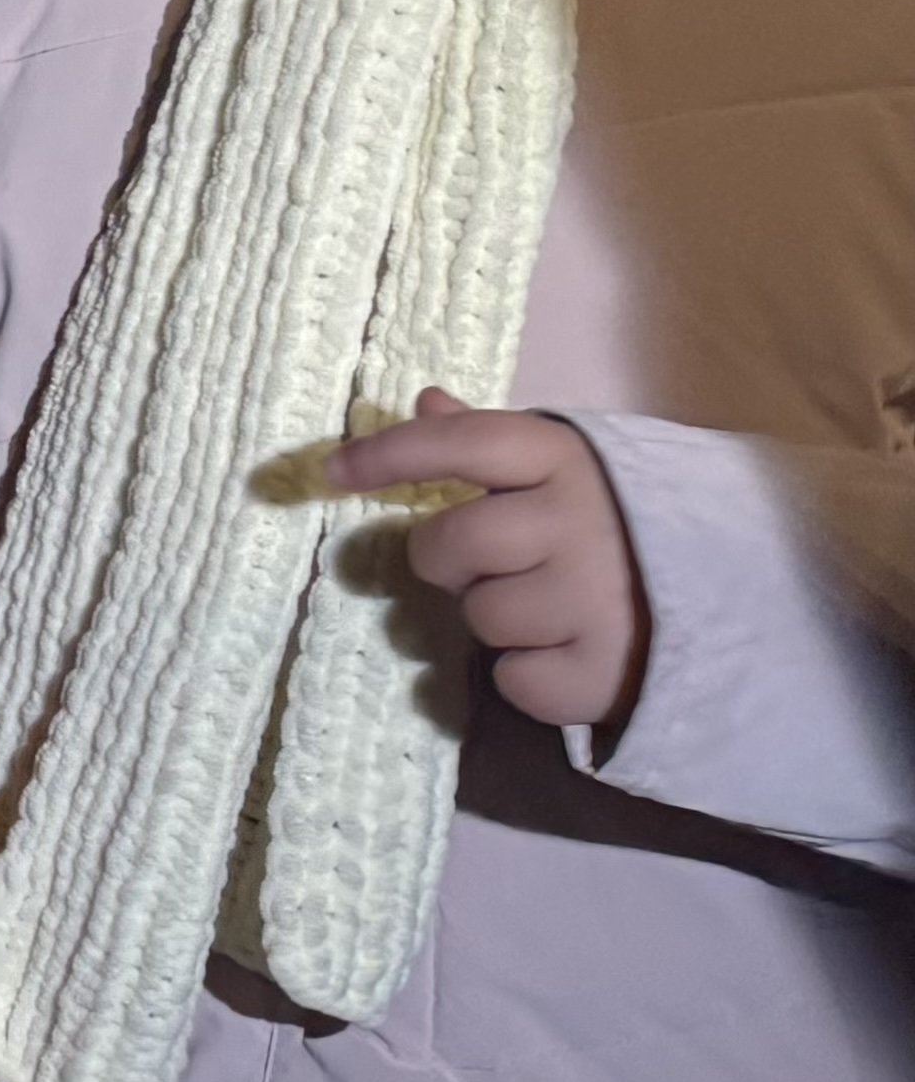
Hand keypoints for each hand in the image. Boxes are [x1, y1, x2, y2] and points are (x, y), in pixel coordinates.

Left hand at [335, 388, 648, 729]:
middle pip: (450, 543)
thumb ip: (493, 444)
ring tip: (557, 610)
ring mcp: (595, 599)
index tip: (332, 473)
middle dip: (450, 560)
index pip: (459, 443)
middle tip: (492, 565)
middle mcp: (579, 523)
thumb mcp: (572, 472)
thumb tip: (425, 400)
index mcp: (566, 461)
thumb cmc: (631, 530)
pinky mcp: (605, 673)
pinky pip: (514, 681)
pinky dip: (530, 677)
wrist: (750, 605)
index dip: (388, 453)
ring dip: (499, 621)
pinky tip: (574, 654)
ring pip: (479, 617)